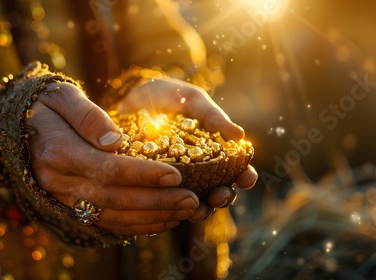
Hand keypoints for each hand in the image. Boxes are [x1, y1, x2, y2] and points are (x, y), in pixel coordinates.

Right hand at [26, 82, 200, 236]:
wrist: (19, 128)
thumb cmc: (45, 105)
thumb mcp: (62, 96)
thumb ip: (87, 115)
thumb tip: (115, 140)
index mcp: (57, 153)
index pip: (106, 169)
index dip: (143, 175)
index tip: (176, 174)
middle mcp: (59, 183)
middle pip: (113, 199)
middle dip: (155, 201)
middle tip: (191, 200)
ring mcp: (64, 199)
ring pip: (111, 216)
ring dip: (151, 217)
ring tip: (184, 211)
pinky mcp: (71, 206)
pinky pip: (105, 222)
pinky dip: (136, 224)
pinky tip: (163, 219)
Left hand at [115, 77, 257, 221]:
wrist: (134, 97)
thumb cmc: (170, 96)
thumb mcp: (192, 100)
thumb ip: (212, 116)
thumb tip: (240, 135)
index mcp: (215, 150)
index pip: (236, 168)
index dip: (245, 176)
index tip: (247, 178)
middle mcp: (200, 168)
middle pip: (218, 189)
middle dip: (223, 197)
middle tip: (219, 196)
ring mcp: (177, 177)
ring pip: (194, 200)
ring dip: (201, 209)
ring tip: (198, 211)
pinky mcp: (155, 183)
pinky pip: (165, 200)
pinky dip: (171, 208)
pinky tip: (171, 210)